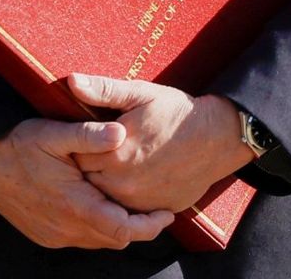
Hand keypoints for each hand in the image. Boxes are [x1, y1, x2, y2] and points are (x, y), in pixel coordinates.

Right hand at [0, 117, 175, 249]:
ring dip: (115, 227)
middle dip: (137, 227)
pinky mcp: (45, 236)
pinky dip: (94, 227)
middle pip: (116, 239)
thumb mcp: (51, 133)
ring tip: (125, 204)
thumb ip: (88, 135)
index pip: (126, 230)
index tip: (167, 213)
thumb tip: (122, 133)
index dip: (151, 225)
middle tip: (151, 208)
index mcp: (76, 206)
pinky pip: (80, 239)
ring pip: (99, 241)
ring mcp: (55, 235)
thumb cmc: (15, 147)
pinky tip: (93, 206)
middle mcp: (67, 229)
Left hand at [68, 74, 254, 212]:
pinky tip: (131, 178)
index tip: (83, 138)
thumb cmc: (176, 113)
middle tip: (96, 150)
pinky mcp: (157, 209)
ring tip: (113, 163)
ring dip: (105, 183)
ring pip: (106, 196)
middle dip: (88, 165)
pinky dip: (126, 196)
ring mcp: (142, 200)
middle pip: (87, 179)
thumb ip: (103, 90)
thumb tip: (72, 81)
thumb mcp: (140, 94)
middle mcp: (125, 182)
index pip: (75, 156)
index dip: (77, 146)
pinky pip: (129, 209)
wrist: (219, 137)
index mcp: (116, 153)